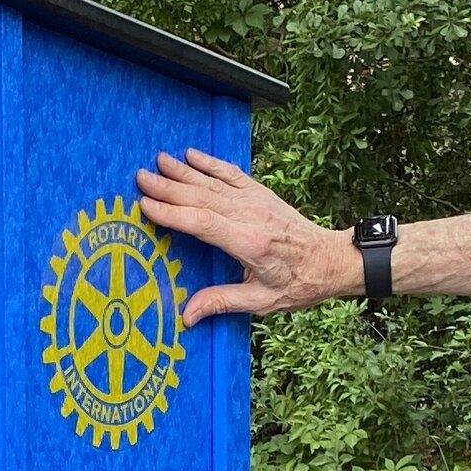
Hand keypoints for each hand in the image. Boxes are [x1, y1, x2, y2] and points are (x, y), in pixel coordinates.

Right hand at [133, 148, 360, 323]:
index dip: (172, 213)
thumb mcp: (262, 302)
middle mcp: (251, 217)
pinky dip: (210, 163)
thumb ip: (222, 302)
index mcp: (249, 243)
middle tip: (140, 177)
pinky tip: (192, 155)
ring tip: (157, 161)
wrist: (330, 260)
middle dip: (168, 187)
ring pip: (213, 182)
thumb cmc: (298, 283)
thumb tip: (187, 315)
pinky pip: (232, 174)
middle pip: (202, 197)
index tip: (146, 205)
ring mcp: (257, 202)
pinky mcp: (262, 194)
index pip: (202, 223)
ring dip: (183, 171)